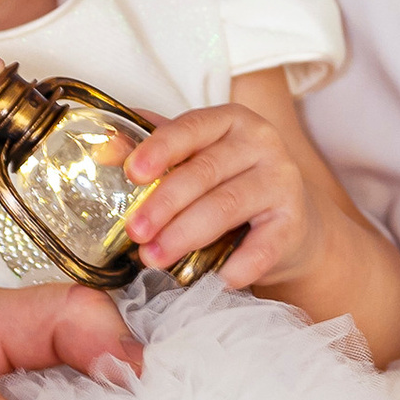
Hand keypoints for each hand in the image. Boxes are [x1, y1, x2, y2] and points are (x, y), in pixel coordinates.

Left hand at [121, 94, 328, 289]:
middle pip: (204, 172)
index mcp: (230, 121)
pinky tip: (216, 279)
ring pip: (226, 206)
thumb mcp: (196, 159)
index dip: (160, 149)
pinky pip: (263, 247)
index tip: (132, 173)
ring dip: (185, 235)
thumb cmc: (231, 185)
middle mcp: (261, 143)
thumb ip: (155, 150)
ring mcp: (282, 181)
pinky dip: (238, 265)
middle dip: (163, 204)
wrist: (291, 221)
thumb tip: (105, 150)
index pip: (191, 127)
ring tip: (154, 258)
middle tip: (134, 232)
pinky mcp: (294, 222)